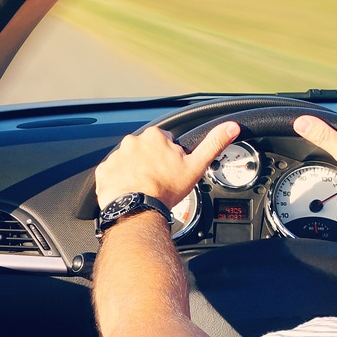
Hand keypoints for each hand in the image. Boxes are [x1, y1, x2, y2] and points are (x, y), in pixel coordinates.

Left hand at [95, 121, 241, 207]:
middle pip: (146, 150)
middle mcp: (133, 141)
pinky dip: (120, 181)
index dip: (170, 156)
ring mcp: (116, 156)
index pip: (165, 140)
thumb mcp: (196, 166)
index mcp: (155, 136)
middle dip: (152, 163)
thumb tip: (231, 126)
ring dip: (135, 171)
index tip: (171, 169)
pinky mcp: (104, 171)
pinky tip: (130, 191)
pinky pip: (113, 173)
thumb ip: (213, 144)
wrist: (138, 209)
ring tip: (145, 188)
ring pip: (129, 161)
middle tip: (159, 181)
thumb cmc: (165, 189)